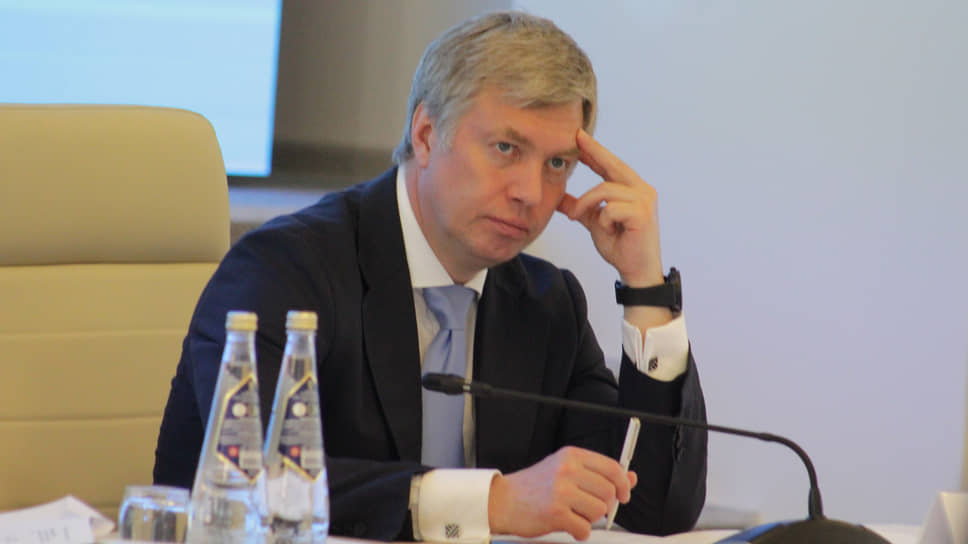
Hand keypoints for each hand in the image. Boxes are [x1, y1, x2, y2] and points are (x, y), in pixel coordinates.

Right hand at [487, 446, 637, 540]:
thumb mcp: (565, 471)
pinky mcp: (555, 513)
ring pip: (599, 511)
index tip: (623, 495)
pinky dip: (580, 532)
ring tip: (574, 516)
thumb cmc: (534, 487)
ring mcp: (561, 491)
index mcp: (572, 456)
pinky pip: (585, 528)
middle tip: (591, 509)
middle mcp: (567, 470)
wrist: (502, 500)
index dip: (623, 484)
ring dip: (590, 519)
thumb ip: (597, 473)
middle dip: (605, 506)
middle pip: (609, 491)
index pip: (612, 468)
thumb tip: (630, 479)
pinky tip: (568, 526)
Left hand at [557, 129, 663, 287]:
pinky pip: (610, 208)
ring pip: (605, 189)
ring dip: (586, 204)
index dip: (595, 151)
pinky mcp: (642, 214)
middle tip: (576, 139)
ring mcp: (644, 200)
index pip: (611, 165)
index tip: (578, 137)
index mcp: (632, 189)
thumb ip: (582, 208)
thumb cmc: (620, 245)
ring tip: (575, 217)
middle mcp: (642, 190)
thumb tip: (560, 198)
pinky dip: (603, 219)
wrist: (635, 270)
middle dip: (594, 152)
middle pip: (613, 165)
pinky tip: (608, 229)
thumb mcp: (595, 222)